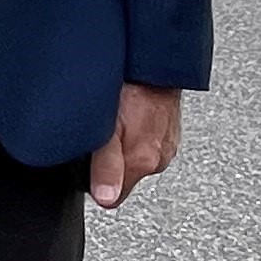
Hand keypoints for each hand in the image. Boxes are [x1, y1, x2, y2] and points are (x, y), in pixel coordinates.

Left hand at [88, 84, 181, 213]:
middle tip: (103, 132)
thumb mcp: (107, 127)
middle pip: (123, 176)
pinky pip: (147, 141)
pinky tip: (131, 114)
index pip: (113, 197)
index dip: (96, 182)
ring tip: (117, 119)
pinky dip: (136, 132)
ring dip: (123, 145)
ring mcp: (167, 145)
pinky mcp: (170, 132)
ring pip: (135, 157)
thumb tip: (106, 198)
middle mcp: (160, 159)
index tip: (91, 160)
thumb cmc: (131, 88)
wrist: (156, 62)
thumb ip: (106, 165)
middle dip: (109, 160)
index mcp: (144, 162)